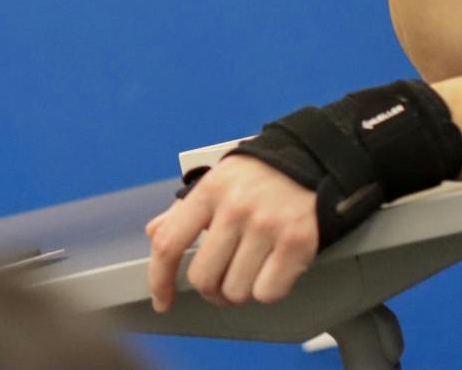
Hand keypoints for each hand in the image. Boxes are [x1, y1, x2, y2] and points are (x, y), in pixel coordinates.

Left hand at [145, 155, 319, 311]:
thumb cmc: (254, 178)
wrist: (307, 161)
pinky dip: (266, 292)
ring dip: (239, 293)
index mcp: (208, 193)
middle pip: (203, 277)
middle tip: (219, 285)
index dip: (160, 278)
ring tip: (247, 274)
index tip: (161, 300)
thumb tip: (155, 233)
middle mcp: (234, 210)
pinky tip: (269, 273)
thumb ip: (182, 210)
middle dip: (209, 291)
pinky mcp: (297, 244)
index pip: (170, 243)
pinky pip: (268, 293)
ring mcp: (267, 227)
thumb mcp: (214, 182)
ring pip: (236, 291)